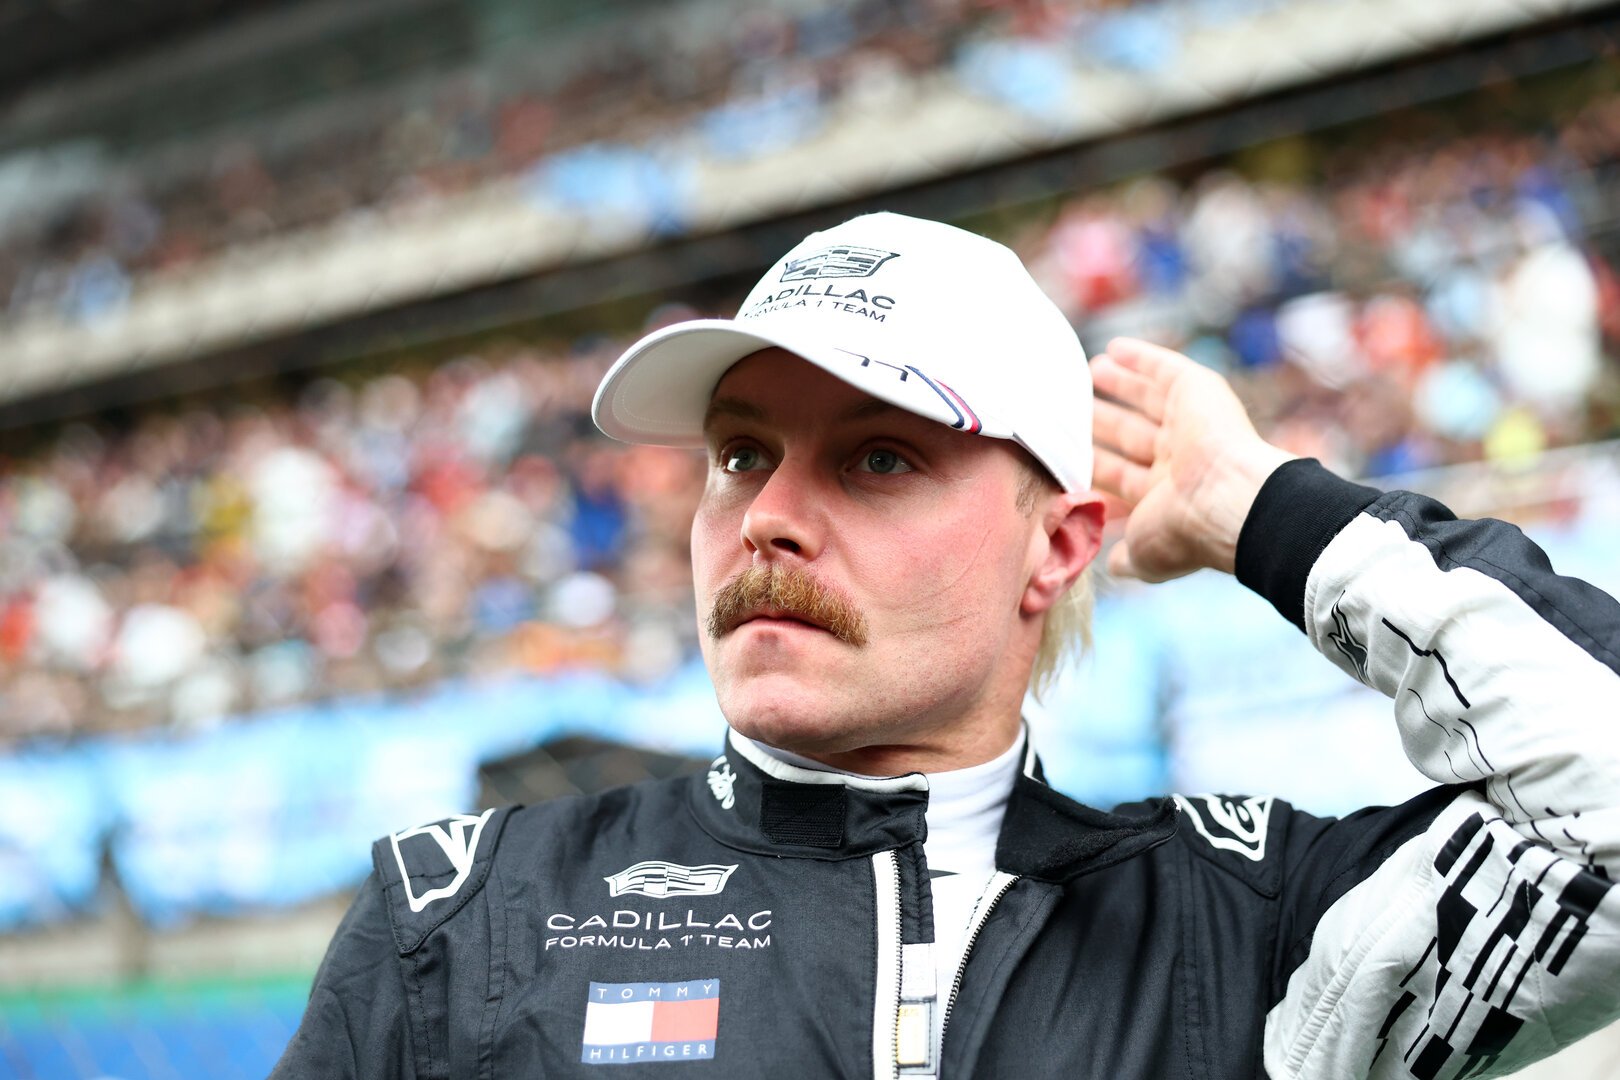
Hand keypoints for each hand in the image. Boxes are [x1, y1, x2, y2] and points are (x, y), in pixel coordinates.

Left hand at [1090, 338, 1295, 581]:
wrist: (1230, 502)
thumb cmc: (1184, 532)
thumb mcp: (1146, 554)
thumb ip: (1127, 558)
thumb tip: (1113, 566)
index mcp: (1168, 498)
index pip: (1125, 480)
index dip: (1099, 471)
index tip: (1068, 460)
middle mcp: (1180, 460)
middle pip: (1132, 436)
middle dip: (1104, 424)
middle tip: (1072, 410)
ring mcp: (1191, 425)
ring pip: (1146, 400)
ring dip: (1119, 385)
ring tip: (1090, 371)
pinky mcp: (1198, 392)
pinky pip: (1166, 369)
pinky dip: (1141, 357)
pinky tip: (1114, 348)